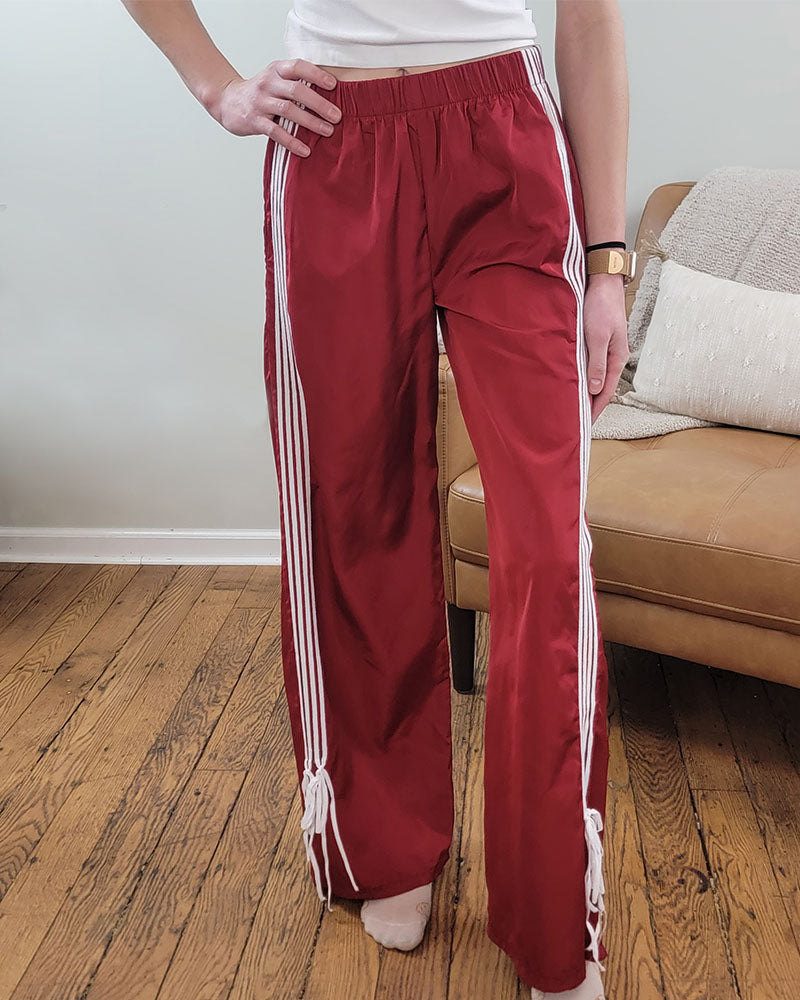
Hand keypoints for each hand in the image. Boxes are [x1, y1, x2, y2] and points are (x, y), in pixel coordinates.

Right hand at [212, 59, 341, 156]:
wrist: (227, 101)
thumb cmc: (260, 92)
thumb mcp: (275, 79)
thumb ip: (295, 82)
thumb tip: (330, 94)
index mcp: (276, 70)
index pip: (298, 66)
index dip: (316, 74)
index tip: (334, 85)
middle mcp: (268, 83)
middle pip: (296, 90)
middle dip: (319, 104)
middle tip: (337, 116)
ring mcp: (260, 102)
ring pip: (288, 110)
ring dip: (310, 122)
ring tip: (327, 131)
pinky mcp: (254, 121)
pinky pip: (276, 132)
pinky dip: (292, 142)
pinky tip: (305, 150)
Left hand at [583, 273, 629, 421]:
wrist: (602, 281)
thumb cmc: (600, 306)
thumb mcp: (598, 336)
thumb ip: (596, 363)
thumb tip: (594, 390)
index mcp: (617, 357)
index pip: (606, 391)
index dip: (596, 408)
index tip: (585, 424)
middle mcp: (613, 356)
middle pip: (602, 387)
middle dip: (591, 404)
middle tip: (577, 420)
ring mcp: (606, 349)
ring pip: (595, 376)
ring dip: (586, 391)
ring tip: (574, 405)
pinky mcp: (597, 341)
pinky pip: (590, 365)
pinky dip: (583, 376)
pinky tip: (574, 381)